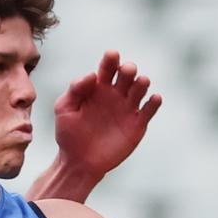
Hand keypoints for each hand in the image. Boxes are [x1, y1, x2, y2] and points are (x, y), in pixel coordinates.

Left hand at [53, 50, 161, 181]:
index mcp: (97, 88)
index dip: (111, 60)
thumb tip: (92, 75)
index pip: (107, 68)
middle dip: (128, 69)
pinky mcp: (136, 124)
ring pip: (140, 89)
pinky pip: (149, 110)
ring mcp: (127, 109)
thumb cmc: (68, 134)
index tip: (112, 55)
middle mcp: (115, 95)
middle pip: (126, 75)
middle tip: (126, 70)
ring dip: (142, 83)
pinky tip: (153, 99)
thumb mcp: (64, 110)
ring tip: (140, 82)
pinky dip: (154, 103)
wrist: (78, 162)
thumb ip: (75, 90)